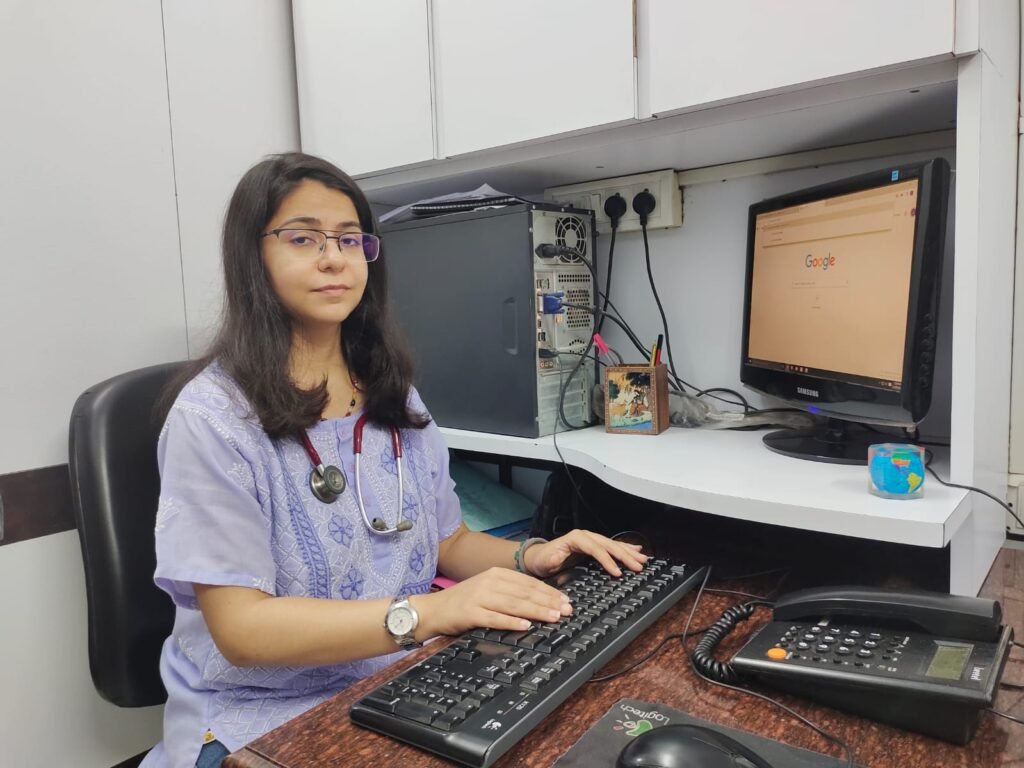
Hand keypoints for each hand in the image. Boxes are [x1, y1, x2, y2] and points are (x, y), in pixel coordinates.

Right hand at [414, 567, 572, 637]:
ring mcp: (480, 597)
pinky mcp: (471, 613)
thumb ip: (510, 592)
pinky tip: (526, 626)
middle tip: (567, 610)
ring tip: (553, 617)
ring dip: (537, 611)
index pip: (528, 582)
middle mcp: (489, 582)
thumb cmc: (463, 602)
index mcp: (496, 574)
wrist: (433, 609)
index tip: (565, 601)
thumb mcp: (488, 589)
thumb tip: (539, 600)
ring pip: (514, 604)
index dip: (549, 592)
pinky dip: (512, 622)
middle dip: (549, 602)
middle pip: (525, 593)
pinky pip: (495, 618)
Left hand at [524, 529, 647, 578]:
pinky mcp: (593, 547)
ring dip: (629, 552)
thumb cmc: (543, 560)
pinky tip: (636, 550)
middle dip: (625, 555)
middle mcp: (585, 537)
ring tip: (643, 558)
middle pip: (608, 544)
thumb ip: (556, 560)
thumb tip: (564, 561)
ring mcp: (590, 540)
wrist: (537, 557)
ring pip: (613, 544)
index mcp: (576, 539)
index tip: (617, 572)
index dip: (607, 560)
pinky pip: (611, 547)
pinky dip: (624, 549)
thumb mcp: (548, 561)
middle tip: (638, 566)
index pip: (596, 548)